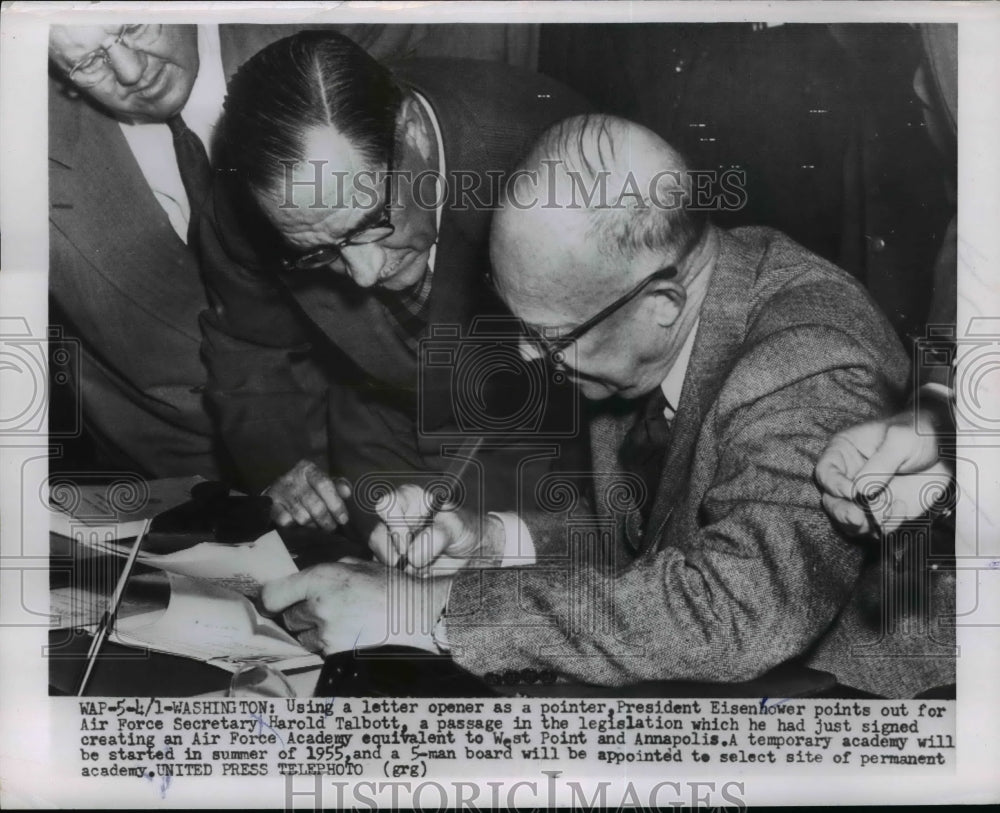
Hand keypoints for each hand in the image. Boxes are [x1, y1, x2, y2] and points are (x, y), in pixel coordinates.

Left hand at [260, 559, 448, 654]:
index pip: (273, 595)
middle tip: (323, 608)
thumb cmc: (390, 586)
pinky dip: (329, 644)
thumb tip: (310, 577)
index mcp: (320, 579)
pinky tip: (350, 633)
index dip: (271, 598)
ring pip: (304, 636)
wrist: (415, 615)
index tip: (276, 600)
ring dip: (314, 631)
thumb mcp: (358, 565)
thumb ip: (329, 569)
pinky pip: (321, 649)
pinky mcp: (335, 653)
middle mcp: (317, 606)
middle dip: (301, 613)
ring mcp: (326, 633)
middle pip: (289, 617)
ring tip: (341, 622)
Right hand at [264, 460, 350, 530]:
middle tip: (332, 527)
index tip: (343, 519)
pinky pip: (287, 521)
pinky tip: (300, 524)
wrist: (277, 491)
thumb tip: (347, 491)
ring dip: (313, 525)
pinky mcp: (270, 505)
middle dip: (326, 520)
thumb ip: (337, 486)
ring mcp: (279, 491)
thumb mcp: (322, 482)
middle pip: (315, 504)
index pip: (324, 484)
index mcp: (308, 469)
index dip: (336, 504)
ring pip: (302, 516)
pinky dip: (295, 526)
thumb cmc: (306, 487)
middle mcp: (292, 477)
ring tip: (317, 525)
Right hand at [367, 484, 503, 575]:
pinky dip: (404, 580)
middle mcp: (396, 520)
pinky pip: (388, 575)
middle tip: (420, 562)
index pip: (386, 505)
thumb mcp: (455, 526)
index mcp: (408, 499)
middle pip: (378, 537)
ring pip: (382, 559)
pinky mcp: (394, 563)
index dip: (394, 525)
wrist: (472, 551)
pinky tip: (422, 575)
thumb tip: (412, 556)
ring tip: (427, 567)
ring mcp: (393, 543)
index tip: (409, 542)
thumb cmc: (463, 529)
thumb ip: (437, 536)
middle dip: (399, 555)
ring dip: (404, 570)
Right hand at [815, 407, 952, 536]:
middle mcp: (849, 478)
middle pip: (831, 502)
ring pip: (849, 521)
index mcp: (844, 453)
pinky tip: (901, 507)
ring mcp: (865, 498)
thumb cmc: (920, 434)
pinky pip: (876, 529)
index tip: (852, 492)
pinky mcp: (883, 512)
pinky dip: (887, 525)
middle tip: (858, 518)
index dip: (834, 485)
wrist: (949, 451)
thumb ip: (880, 464)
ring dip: (864, 523)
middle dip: (843, 513)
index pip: (825, 474)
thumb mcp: (901, 439)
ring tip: (884, 511)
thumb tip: (859, 492)